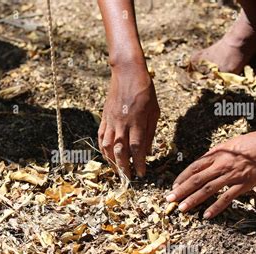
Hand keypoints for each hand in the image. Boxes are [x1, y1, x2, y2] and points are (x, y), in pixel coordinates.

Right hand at [98, 63, 159, 178]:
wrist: (127, 72)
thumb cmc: (145, 90)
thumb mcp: (154, 111)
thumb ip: (150, 132)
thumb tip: (147, 151)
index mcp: (138, 121)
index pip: (137, 147)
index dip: (139, 162)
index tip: (142, 173)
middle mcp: (122, 123)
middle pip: (120, 150)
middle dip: (124, 167)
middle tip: (128, 178)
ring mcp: (111, 120)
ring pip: (108, 146)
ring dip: (112, 161)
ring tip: (117, 171)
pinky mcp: (104, 118)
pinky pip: (101, 137)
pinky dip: (103, 149)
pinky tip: (107, 156)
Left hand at [166, 130, 255, 218]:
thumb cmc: (252, 142)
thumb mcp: (229, 144)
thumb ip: (215, 153)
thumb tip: (203, 159)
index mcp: (216, 154)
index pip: (193, 167)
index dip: (182, 177)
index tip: (173, 186)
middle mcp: (221, 165)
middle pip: (196, 179)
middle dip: (181, 190)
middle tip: (169, 200)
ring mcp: (232, 175)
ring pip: (208, 189)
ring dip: (193, 200)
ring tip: (182, 209)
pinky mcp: (244, 184)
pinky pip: (226, 198)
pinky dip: (216, 207)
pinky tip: (206, 215)